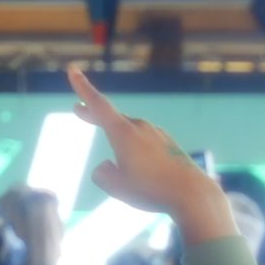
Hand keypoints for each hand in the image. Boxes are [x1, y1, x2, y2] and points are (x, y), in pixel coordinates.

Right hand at [68, 67, 232, 245]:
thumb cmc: (150, 190)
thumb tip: (107, 165)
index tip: (72, 69)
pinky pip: (144, 142)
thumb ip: (102, 173)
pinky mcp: (169, 144)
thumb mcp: (115, 187)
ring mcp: (156, 134)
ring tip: (117, 163)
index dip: (82, 87)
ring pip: (129, 133)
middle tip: (78, 110)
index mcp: (123, 133)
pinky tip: (141, 169)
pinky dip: (135, 149)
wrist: (193, 195)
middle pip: (112, 118)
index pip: (98, 104)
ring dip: (118, 139)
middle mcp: (139, 127)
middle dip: (94, 115)